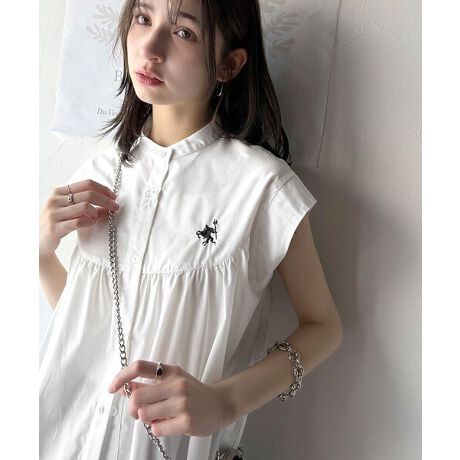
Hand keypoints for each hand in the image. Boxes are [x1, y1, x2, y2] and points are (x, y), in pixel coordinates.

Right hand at [39, 179, 119, 256]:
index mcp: (59, 192)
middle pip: (88, 194)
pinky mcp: (54, 228)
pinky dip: (89, 222)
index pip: (86, 183)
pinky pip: (79, 222)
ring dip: (97, 213)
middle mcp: (54, 200)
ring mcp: (53, 213)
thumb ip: (85, 204)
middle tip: (115, 207)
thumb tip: (110, 203)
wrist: (37, 242)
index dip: (103, 189)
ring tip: (97, 218)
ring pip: (85, 207)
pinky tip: (91, 223)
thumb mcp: (68, 210)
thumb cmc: (57, 223)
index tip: (113, 196)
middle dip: (106, 200)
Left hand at [107, 360, 232, 436]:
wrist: (220, 404)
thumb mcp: (173, 381)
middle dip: (134, 407)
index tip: (113, 388)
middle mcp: (176, 384)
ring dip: (147, 419)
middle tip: (142, 411)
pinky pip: (156, 429)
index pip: (140, 367)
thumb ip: (150, 384)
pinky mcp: (186, 421)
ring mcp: (182, 403)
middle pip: (137, 396)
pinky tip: (170, 424)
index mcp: (171, 371)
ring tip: (161, 417)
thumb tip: (123, 388)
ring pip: (144, 415)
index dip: (121, 376)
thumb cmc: (193, 393)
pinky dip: (158, 429)